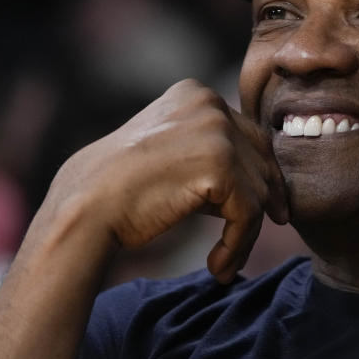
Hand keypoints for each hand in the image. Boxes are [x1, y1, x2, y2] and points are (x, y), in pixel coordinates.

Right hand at [42, 78, 288, 282]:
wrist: (87, 205)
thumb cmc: (122, 186)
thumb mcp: (172, 150)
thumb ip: (211, 151)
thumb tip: (263, 181)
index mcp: (196, 93)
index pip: (248, 134)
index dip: (262, 172)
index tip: (268, 203)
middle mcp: (210, 103)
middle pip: (260, 158)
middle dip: (265, 198)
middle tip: (272, 226)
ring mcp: (217, 132)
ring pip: (257, 189)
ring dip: (246, 231)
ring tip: (226, 260)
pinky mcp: (220, 166)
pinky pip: (248, 213)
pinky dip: (238, 244)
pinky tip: (218, 265)